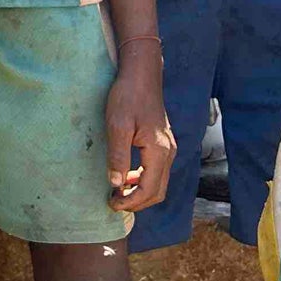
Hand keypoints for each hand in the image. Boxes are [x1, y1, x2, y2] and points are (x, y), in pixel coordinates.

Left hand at [103, 49, 173, 212]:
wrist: (141, 75)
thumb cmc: (127, 96)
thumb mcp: (117, 125)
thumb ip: (118, 156)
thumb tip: (116, 184)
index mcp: (159, 151)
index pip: (149, 190)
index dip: (131, 202)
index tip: (111, 204)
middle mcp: (168, 152)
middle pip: (158, 191)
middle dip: (137, 202)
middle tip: (114, 202)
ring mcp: (168, 148)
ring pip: (159, 183)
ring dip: (140, 192)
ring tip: (118, 192)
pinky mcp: (164, 144)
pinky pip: (157, 172)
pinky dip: (143, 181)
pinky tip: (127, 176)